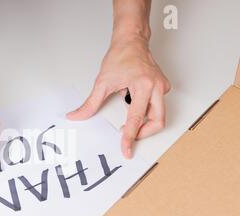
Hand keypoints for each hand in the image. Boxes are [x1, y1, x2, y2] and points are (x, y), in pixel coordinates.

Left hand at [67, 38, 170, 158]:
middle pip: (157, 122)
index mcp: (143, 85)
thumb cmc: (120, 56)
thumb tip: (77, 116)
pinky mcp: (162, 88)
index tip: (127, 150)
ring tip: (129, 119)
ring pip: (159, 116)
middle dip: (143, 133)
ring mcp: (162, 87)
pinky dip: (145, 112)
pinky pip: (157, 107)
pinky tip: (134, 103)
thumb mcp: (102, 82)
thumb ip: (90, 104)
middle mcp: (157, 87)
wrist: (131, 41)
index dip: (131, 137)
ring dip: (144, 123)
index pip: (136, 118)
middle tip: (128, 137)